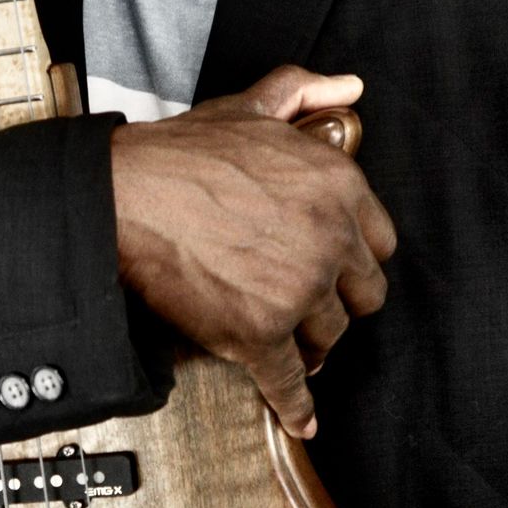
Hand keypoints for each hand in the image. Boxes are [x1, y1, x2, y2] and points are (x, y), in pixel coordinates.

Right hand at [110, 65, 395, 437]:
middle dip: (338, 303)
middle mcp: (330, 239)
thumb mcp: (251, 107)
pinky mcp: (260, 334)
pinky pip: (290, 380)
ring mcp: (298, 290)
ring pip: (329, 336)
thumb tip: (349, 89)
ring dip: (312, 345)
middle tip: (314, 308)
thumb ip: (305, 91)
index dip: (355, 260)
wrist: (126, 197)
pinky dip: (296, 404)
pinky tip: (301, 418)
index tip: (340, 270)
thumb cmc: (182, 154)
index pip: (380, 243)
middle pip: (362, 295)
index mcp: (338, 186)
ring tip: (293, 345)